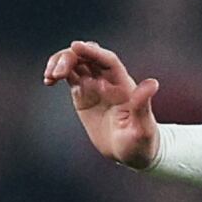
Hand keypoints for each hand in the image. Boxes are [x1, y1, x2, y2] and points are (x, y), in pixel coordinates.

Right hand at [42, 40, 161, 168]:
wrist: (130, 154)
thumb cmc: (141, 144)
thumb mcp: (142, 129)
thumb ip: (142, 106)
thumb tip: (152, 84)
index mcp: (123, 85)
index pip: (107, 60)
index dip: (92, 51)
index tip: (75, 46)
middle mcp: (108, 81)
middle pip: (88, 56)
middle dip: (71, 57)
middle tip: (57, 73)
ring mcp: (94, 86)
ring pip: (76, 62)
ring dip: (61, 62)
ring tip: (50, 77)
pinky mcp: (83, 94)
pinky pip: (69, 76)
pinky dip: (57, 73)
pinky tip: (48, 81)